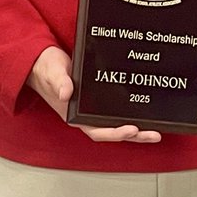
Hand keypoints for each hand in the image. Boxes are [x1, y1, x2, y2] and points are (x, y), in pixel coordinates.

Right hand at [27, 46, 161, 143]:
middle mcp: (85, 115)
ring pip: (116, 123)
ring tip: (155, 131)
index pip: (96, 130)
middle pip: (112, 131)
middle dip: (133, 135)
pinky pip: (115, 110)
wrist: (42, 61)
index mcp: (73, 115)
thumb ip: (59, 82)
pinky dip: (129, 114)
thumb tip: (66, 93)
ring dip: (135, 129)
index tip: (131, 129)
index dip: (114, 133)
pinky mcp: (98, 98)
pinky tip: (143, 113)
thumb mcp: (52, 72)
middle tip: (153, 134)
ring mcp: (92, 108)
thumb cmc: (46, 68)